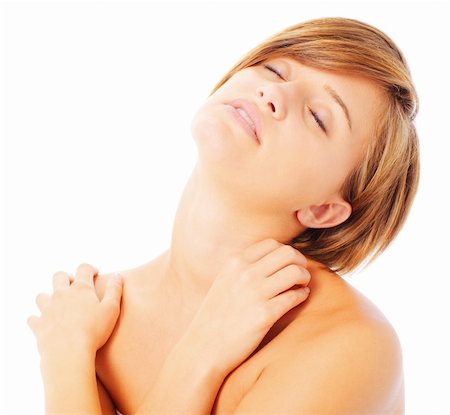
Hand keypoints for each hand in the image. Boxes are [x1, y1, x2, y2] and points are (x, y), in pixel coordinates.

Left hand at [27, 263, 122, 357]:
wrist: (68, 353)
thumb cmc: (94, 331)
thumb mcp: (111, 309)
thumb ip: (115, 290)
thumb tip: (118, 275)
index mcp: (81, 289)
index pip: (83, 268)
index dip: (90, 268)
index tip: (95, 273)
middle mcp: (61, 295)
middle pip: (59, 276)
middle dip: (66, 277)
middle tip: (74, 286)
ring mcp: (47, 309)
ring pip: (42, 296)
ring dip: (48, 297)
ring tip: (57, 304)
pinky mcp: (38, 325)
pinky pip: (32, 318)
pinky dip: (37, 318)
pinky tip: (43, 322)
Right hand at [183, 238, 310, 375]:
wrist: (203, 348)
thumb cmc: (215, 316)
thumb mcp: (224, 281)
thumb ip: (243, 268)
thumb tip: (273, 259)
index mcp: (235, 262)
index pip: (272, 244)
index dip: (286, 252)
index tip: (288, 264)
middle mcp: (245, 273)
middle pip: (288, 253)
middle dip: (300, 262)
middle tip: (300, 275)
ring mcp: (255, 293)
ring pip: (295, 272)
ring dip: (304, 278)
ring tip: (301, 287)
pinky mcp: (265, 315)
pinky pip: (295, 296)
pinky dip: (302, 295)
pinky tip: (298, 299)